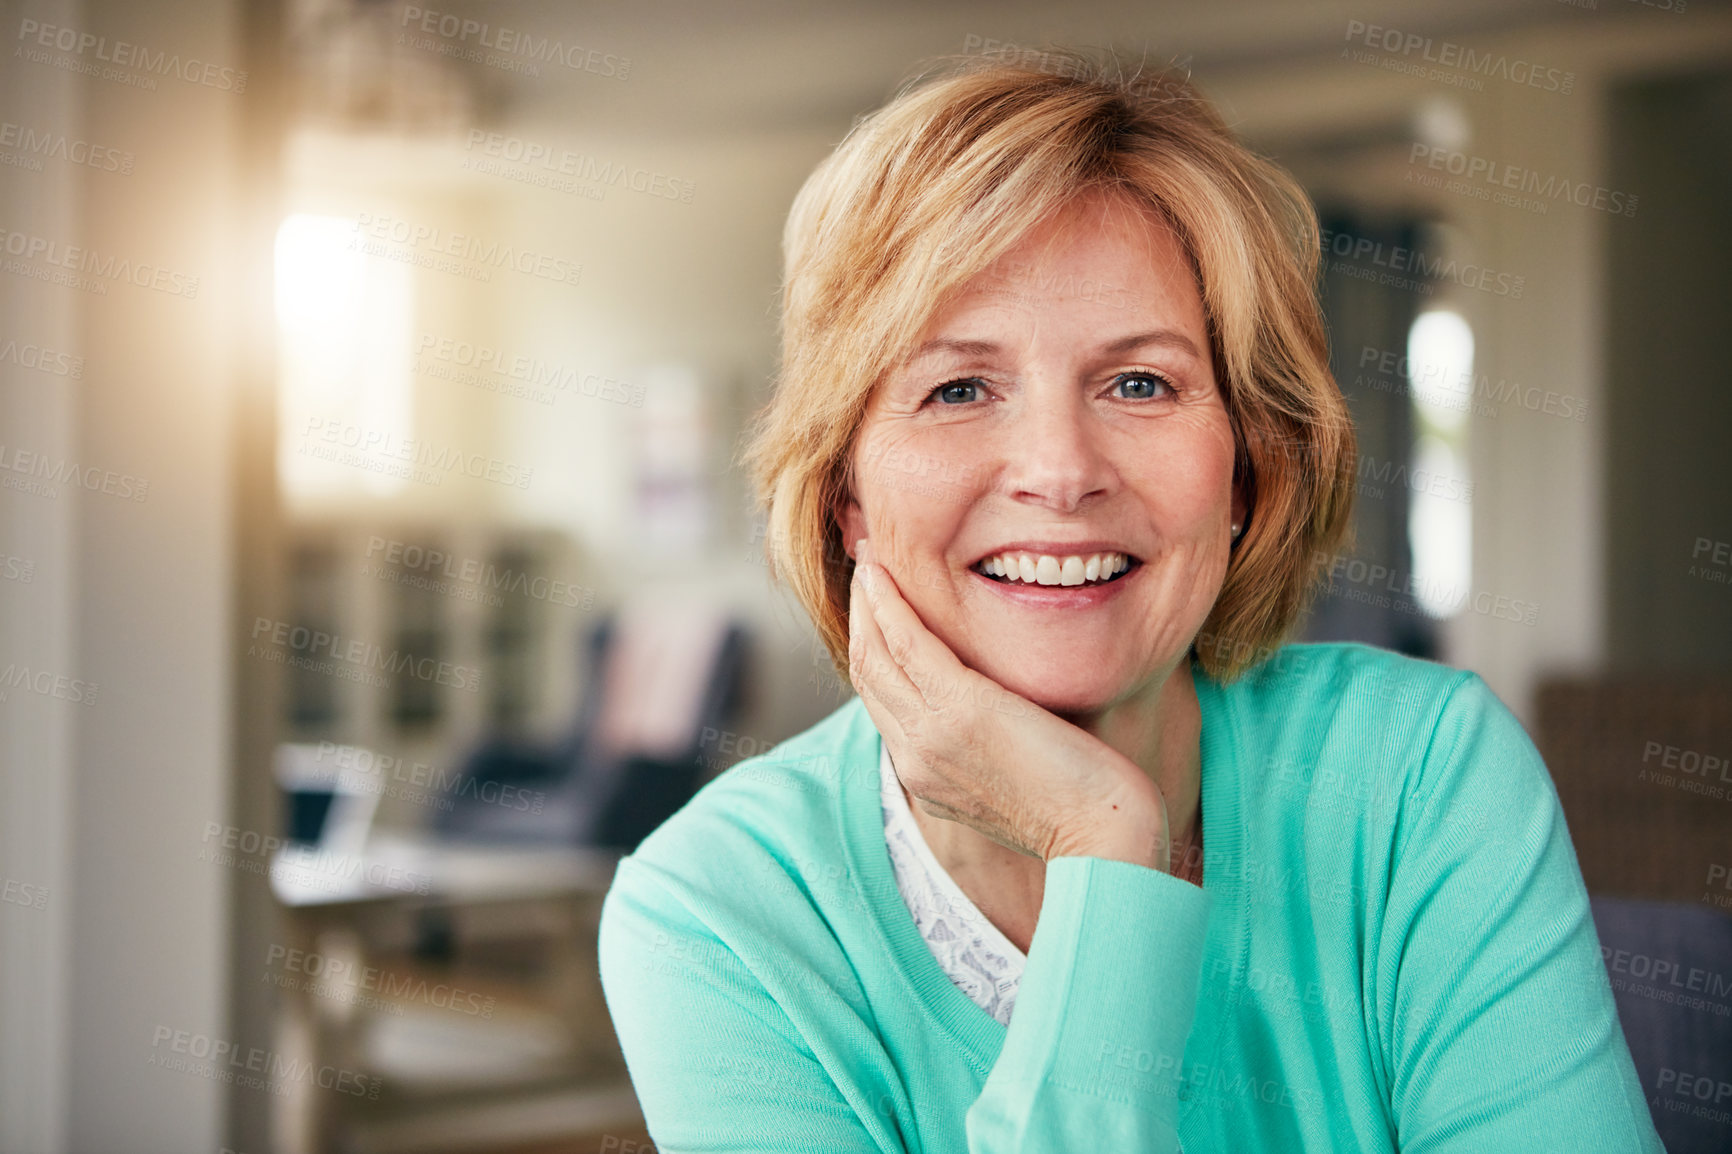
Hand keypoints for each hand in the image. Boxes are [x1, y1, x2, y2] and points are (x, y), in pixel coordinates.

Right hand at [847, 539, 1175, 871]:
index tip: (879, 608)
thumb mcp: (1019, 779)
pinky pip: (906, 643)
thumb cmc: (1085, 809)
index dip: (874, 648)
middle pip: (867, 673)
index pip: (883, 702)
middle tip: (864, 567)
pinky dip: (888, 603)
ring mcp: (930, 735)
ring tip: (868, 558)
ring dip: (867, 598)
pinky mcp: (959, 710)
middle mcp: (915, 757)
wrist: (1102, 838)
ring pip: (875, 653)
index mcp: (926, 775)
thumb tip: (1003, 715)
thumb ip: (994, 746)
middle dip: (860, 614)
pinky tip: (884, 573)